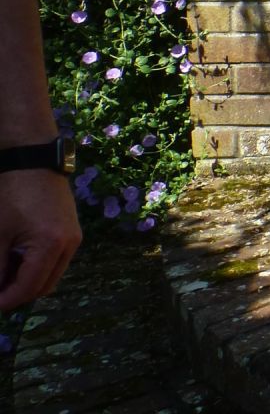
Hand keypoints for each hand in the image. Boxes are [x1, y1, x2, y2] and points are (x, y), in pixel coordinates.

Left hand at [0, 170, 80, 310]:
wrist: (31, 157)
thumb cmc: (11, 193)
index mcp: (52, 246)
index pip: (28, 288)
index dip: (5, 301)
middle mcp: (70, 245)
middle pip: (44, 286)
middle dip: (18, 294)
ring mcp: (73, 236)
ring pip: (51, 274)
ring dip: (27, 280)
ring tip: (3, 273)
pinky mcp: (70, 228)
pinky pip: (55, 259)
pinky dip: (35, 265)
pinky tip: (15, 257)